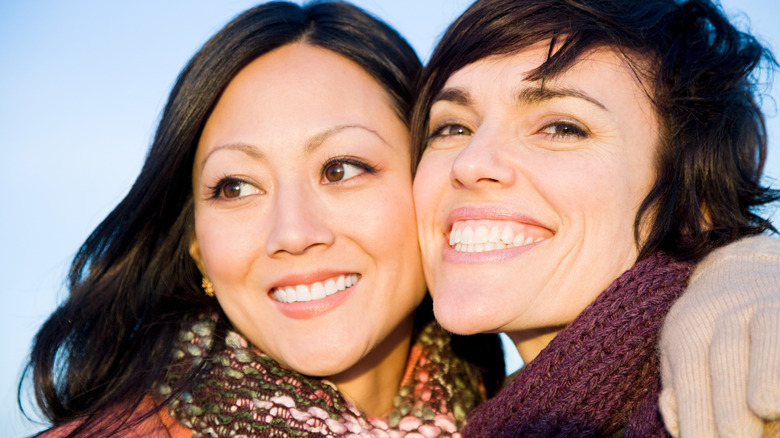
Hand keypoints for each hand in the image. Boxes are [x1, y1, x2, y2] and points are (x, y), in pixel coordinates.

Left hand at [659, 234, 779, 437]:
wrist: (742, 269)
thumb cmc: (707, 328)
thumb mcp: (681, 349)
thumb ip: (679, 388)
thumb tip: (677, 425)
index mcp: (690, 327)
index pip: (690, 372)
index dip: (695, 411)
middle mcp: (727, 314)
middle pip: (725, 355)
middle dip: (730, 401)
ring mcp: (764, 307)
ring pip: (767, 336)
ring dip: (767, 373)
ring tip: (765, 409)